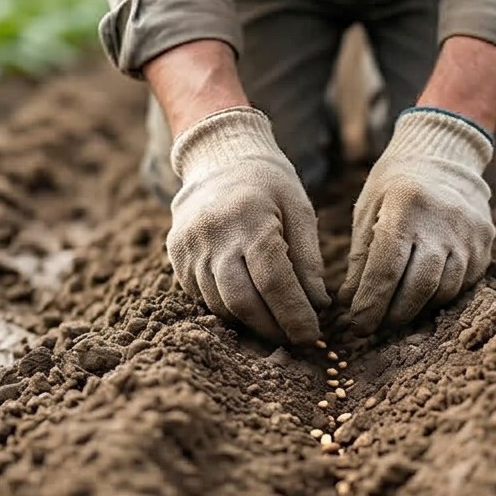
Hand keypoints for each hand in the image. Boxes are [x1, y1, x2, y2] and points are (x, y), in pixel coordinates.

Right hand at [166, 106, 329, 343]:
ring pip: (219, 304)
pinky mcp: (177, 256)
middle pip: (242, 301)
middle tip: (296, 338)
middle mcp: (213, 235)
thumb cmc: (268, 182)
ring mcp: (189, 247)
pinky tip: (249, 306)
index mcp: (249, 219)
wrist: (217, 156)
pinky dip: (228, 309)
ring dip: (250, 323)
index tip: (312, 335)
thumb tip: (318, 306)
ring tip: (276, 325)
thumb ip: (308, 258)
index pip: (274, 281)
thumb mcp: (299, 208)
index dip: (294, 315)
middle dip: (272, 328)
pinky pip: (202, 296)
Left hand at [340, 108, 495, 335]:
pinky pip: (461, 284)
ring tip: (394, 314)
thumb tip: (350, 304)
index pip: (387, 268)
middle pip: (418, 286)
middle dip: (392, 315)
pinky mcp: (484, 245)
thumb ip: (361, 258)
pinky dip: (437, 297)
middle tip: (373, 328)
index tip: (356, 325)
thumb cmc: (395, 185)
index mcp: (406, 205)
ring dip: (415, 310)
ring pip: (443, 290)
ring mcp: (469, 234)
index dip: (370, 304)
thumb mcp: (369, 210)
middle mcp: (443, 220)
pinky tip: (420, 297)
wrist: (445, 156)